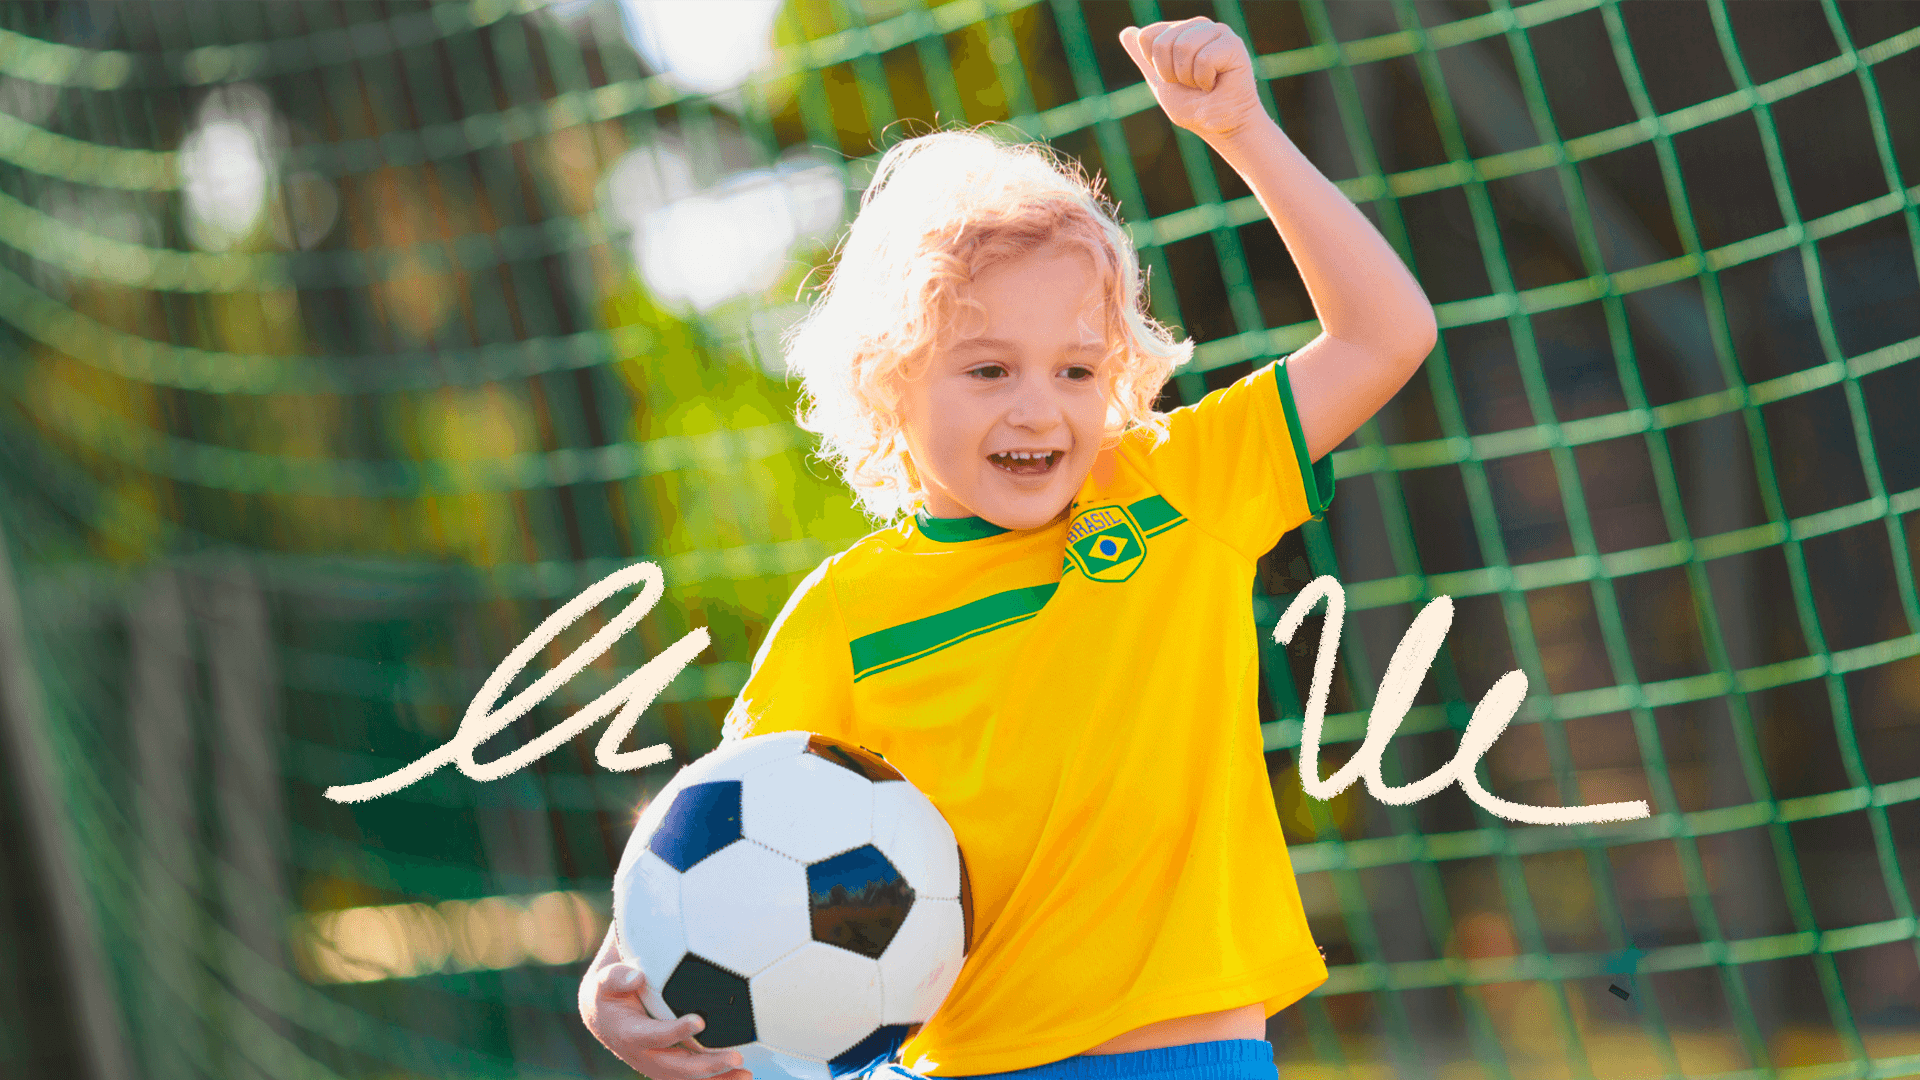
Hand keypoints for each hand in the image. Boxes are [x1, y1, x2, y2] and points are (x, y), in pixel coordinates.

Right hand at [579, 927, 751, 1079]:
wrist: (603, 1017)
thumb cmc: (608, 992)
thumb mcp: (604, 980)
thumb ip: (617, 977)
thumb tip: (637, 976)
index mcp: (628, 1034)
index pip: (653, 1036)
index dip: (675, 1032)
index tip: (700, 1021)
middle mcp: (643, 1056)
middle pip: (676, 1067)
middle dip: (706, 1066)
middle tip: (736, 1056)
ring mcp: (656, 1065)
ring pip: (687, 1079)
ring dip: (717, 1079)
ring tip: (746, 1073)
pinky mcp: (668, 1068)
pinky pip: (692, 1079)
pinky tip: (742, 1074)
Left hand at [1118, 18, 1267, 143]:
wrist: (1218, 126)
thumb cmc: (1193, 107)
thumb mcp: (1160, 82)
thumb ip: (1144, 57)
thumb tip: (1126, 32)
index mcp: (1180, 31)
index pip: (1147, 36)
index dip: (1156, 66)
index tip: (1173, 78)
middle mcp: (1198, 25)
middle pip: (1162, 42)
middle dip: (1171, 73)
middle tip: (1191, 84)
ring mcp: (1217, 32)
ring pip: (1183, 47)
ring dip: (1189, 77)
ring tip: (1203, 84)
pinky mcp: (1233, 44)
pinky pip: (1204, 58)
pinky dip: (1205, 80)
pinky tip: (1216, 84)